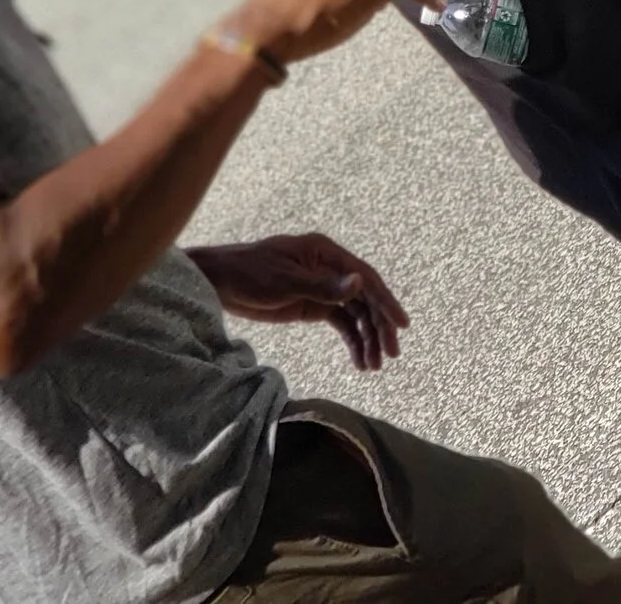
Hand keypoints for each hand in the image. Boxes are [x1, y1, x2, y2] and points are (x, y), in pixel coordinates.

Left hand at [189, 233, 410, 369]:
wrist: (219, 283)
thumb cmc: (249, 274)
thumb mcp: (285, 281)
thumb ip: (322, 285)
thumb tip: (359, 282)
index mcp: (326, 254)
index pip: (365, 278)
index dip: (386, 301)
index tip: (401, 325)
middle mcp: (330, 269)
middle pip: (365, 298)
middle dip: (379, 327)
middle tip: (390, 354)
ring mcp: (323, 288)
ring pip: (355, 314)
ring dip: (367, 338)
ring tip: (373, 366)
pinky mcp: (312, 306)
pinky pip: (341, 323)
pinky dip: (352, 341)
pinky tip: (358, 361)